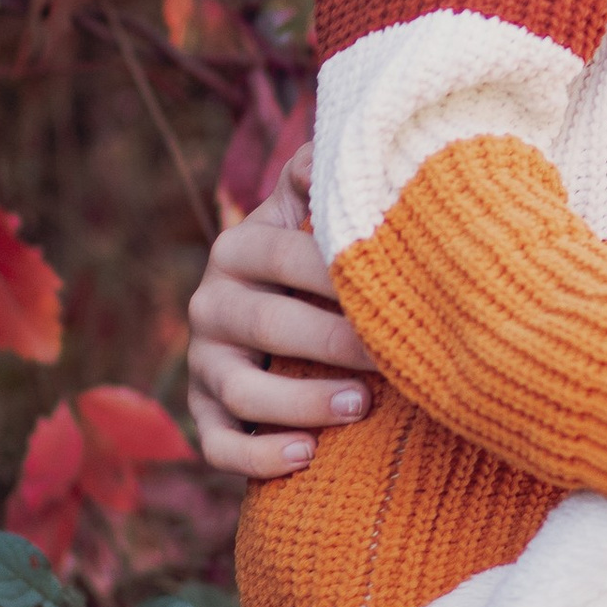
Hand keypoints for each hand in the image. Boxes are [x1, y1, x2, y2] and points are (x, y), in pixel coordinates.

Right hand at [186, 146, 377, 479]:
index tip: (402, 292)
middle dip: (334, 344)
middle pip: (267, 327)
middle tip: (393, 360)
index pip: (287, 257)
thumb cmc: (315, 259)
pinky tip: (307, 456)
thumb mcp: (311, 211)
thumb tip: (326, 150)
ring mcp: (204, 364)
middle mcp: (210, 304)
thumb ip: (319, 176)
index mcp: (238, 248)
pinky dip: (259, 456)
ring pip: (242, 392)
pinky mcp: (204, 415)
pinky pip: (219, 446)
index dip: (342, 275)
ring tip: (362, 408)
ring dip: (303, 403)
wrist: (283, 310)